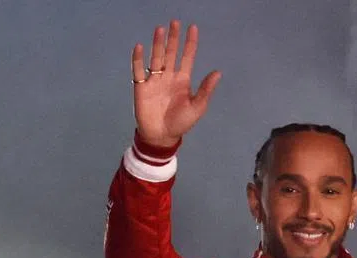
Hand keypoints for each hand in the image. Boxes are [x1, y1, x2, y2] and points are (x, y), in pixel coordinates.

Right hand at [130, 20, 220, 148]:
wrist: (162, 136)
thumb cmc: (181, 122)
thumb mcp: (197, 107)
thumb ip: (205, 90)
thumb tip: (218, 72)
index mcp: (183, 80)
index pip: (187, 57)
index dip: (190, 43)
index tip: (192, 28)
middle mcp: (169, 76)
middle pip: (171, 53)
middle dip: (173, 38)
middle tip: (175, 22)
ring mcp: (155, 80)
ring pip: (156, 57)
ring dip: (158, 44)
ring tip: (160, 29)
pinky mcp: (142, 86)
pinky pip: (139, 70)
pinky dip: (138, 59)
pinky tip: (140, 47)